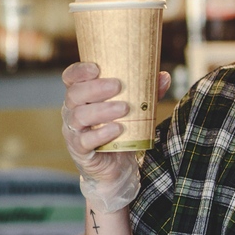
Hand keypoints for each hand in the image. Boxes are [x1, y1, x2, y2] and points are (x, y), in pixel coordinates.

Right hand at [61, 62, 170, 211]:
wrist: (116, 167)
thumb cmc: (122, 131)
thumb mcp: (135, 110)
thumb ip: (147, 93)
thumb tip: (163, 77)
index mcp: (82, 97)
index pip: (71, 79)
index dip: (79, 71)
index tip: (96, 68)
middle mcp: (72, 112)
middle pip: (75, 95)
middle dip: (95, 88)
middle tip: (118, 85)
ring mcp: (74, 131)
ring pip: (79, 117)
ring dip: (101, 110)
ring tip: (124, 108)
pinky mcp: (80, 150)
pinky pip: (84, 141)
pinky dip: (101, 134)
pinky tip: (117, 129)